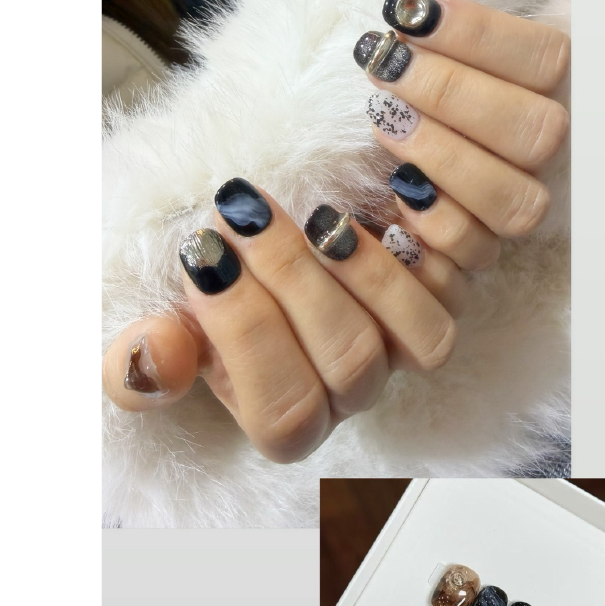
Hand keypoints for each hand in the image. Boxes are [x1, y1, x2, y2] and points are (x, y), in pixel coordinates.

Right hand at [102, 179, 463, 462]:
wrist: (260, 239)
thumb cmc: (211, 289)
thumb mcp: (162, 324)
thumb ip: (141, 363)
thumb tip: (151, 357)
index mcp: (287, 417)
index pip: (284, 413)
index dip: (248, 339)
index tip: (203, 256)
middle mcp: (355, 390)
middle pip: (351, 365)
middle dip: (294, 284)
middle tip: (245, 213)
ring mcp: (405, 344)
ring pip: (423, 338)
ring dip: (373, 274)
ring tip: (320, 216)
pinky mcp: (444, 291)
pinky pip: (463, 280)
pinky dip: (434, 236)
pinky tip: (391, 188)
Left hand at [356, 0, 570, 270]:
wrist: (398, 145)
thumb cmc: (424, 82)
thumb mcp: (453, 43)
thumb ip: (463, 25)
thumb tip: (427, 4)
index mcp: (561, 87)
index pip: (546, 59)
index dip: (478, 35)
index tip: (407, 13)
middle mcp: (557, 151)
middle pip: (539, 132)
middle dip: (453, 95)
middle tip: (387, 67)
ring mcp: (527, 203)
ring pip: (515, 201)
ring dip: (444, 158)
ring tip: (380, 118)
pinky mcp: (487, 249)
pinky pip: (477, 252)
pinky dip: (434, 222)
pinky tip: (393, 185)